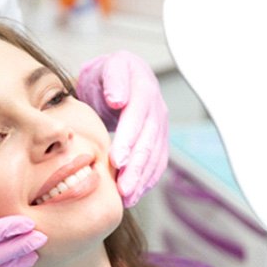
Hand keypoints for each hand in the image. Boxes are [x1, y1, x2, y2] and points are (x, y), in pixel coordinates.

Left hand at [76, 51, 168, 206]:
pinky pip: (157, 163)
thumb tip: (118, 100)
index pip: (137, 118)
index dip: (128, 140)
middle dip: (137, 168)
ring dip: (142, 180)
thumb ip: (113, 80)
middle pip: (149, 142)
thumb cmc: (107, 75)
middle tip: (123, 189)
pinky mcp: (158, 141)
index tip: (117, 160)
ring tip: (127, 198)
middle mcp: (157, 109)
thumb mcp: (107, 67)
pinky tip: (135, 195)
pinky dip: (147, 181)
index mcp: (144, 90)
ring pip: (154, 157)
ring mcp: (160, 126)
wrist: (119, 78)